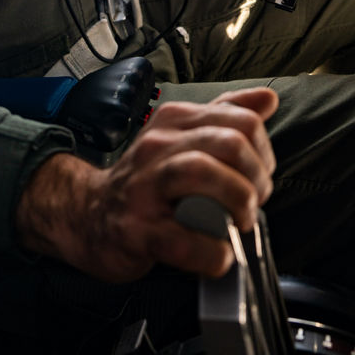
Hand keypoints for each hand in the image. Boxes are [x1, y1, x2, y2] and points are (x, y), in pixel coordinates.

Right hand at [15, 87, 277, 282]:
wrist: (87, 214)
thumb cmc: (145, 181)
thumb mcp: (181, 138)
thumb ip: (224, 117)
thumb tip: (266, 98)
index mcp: (175, 121)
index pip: (241, 120)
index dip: (263, 154)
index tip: (257, 178)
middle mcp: (158, 146)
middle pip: (229, 142)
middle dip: (256, 179)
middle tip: (251, 203)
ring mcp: (144, 186)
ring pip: (202, 172)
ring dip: (237, 202)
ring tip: (239, 223)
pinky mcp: (136, 229)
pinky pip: (183, 238)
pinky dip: (211, 251)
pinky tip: (218, 255)